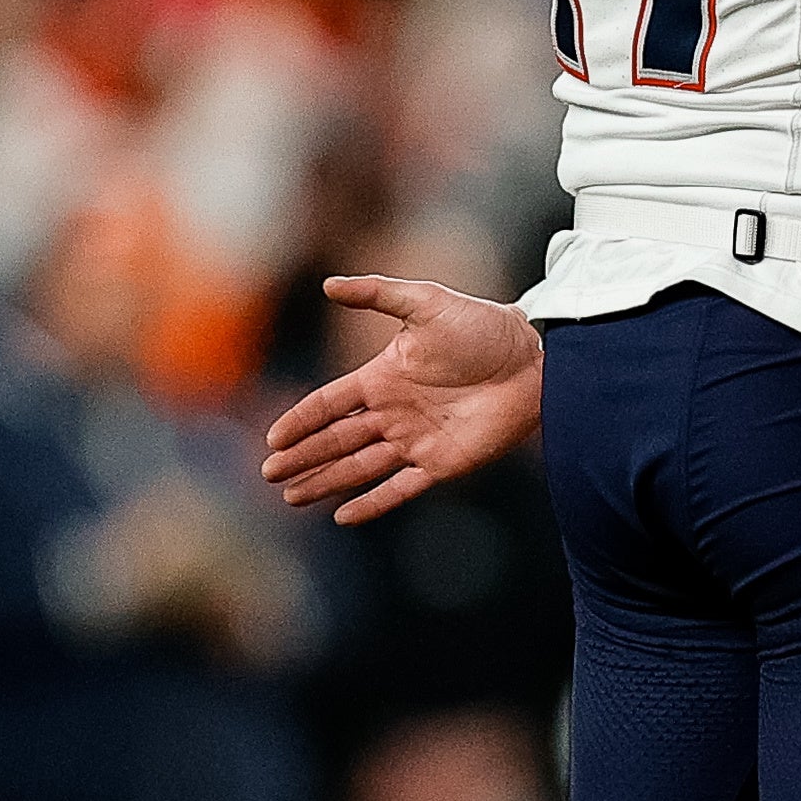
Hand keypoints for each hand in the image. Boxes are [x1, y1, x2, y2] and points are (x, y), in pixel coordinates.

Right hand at [262, 275, 543, 525]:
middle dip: (302, 458)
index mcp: (382, 377)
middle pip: (336, 440)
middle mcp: (393, 412)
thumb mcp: (425, 302)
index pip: (329, 404)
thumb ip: (378, 294)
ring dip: (325, 481)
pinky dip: (373, 502)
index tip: (272, 438)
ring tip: (291, 496)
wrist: (532, 357)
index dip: (300, 420)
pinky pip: (400, 488)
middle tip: (269, 474)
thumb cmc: (481, 326)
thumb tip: (327, 284)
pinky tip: (343, 515)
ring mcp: (415, 440)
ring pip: (358, 467)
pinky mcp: (442, 463)